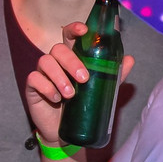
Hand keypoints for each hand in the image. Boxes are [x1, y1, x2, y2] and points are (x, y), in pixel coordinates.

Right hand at [25, 22, 134, 143]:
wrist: (65, 132)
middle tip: (84, 79)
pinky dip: (47, 87)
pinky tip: (56, 98)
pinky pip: (34, 79)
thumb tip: (130, 59)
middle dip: (72, 62)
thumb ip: (114, 74)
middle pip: (58, 49)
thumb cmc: (82, 105)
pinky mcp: (32, 87)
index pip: (69, 35)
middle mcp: (55, 61)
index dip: (75, 29)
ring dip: (60, 77)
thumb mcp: (101, 89)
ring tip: (71, 95)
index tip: (84, 30)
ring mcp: (42, 73)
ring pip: (45, 61)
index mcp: (71, 57)